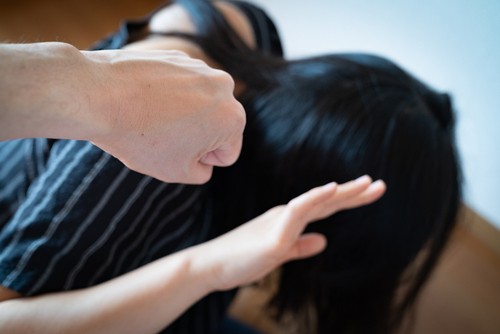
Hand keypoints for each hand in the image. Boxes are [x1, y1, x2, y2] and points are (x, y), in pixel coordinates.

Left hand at [83, 49, 244, 183]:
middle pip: (217, 126)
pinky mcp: (179, 56)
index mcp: (233, 119)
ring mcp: (201, 67)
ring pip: (200, 105)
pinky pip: (182, 87)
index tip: (176, 152)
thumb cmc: (140, 137)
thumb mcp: (176, 172)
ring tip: (152, 119)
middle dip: (196, 136)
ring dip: (183, 115)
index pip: (227, 154)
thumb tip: (204, 160)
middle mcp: (225, 88)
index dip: (201, 161)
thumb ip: (202, 172)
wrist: (99, 94)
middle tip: (163, 138)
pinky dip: (169, 96)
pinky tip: (145, 101)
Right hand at [189, 176, 385, 290]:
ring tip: (366, 183)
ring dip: (342, 192)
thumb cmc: (241, 260)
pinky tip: (330, 189)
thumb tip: (323, 241)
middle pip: (326, 201)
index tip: (372, 191)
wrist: (211, 266)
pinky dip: (314, 198)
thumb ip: (300, 247)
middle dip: (354, 193)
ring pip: (316, 202)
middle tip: (380, 185)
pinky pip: (297, 211)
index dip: (349, 199)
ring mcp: (280, 222)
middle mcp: (287, 215)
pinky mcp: (274, 235)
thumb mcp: (279, 253)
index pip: (325, 207)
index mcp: (289, 220)